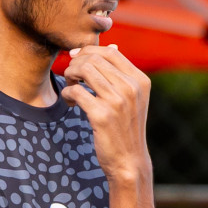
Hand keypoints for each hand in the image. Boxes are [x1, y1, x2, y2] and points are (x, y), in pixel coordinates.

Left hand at [59, 44, 152, 182]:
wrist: (128, 161)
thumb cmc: (126, 128)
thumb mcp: (132, 98)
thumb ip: (122, 74)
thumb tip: (112, 46)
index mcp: (140, 81)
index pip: (110, 52)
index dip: (89, 51)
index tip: (76, 58)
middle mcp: (131, 88)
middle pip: (94, 59)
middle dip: (76, 64)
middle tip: (70, 77)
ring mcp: (117, 101)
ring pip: (84, 71)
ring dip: (70, 76)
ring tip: (70, 87)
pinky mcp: (102, 115)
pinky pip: (76, 91)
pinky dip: (67, 94)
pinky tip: (70, 102)